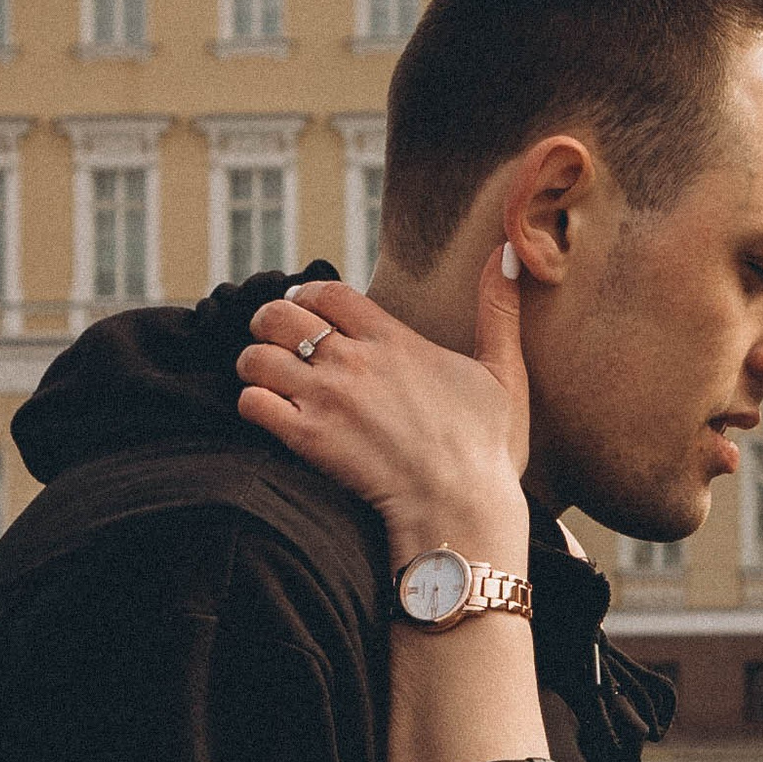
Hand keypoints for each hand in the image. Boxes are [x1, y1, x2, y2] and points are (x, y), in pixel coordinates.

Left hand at [237, 250, 531, 566]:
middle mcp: (353, 361)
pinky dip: (253, 404)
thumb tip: (510, 254)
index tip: (311, 311)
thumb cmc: (486, 447)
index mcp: (393, 340)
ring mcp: (326, 399)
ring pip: (256, 357)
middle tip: (278, 341)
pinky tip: (271, 414)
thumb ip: (499, 310)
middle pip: (278, 314)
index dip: (310, 295)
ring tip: (269, 378)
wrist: (460, 507)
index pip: (327, 292)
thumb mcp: (503, 372)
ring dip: (256, 364)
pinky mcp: (307, 438)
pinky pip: (252, 403)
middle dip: (270, 323)